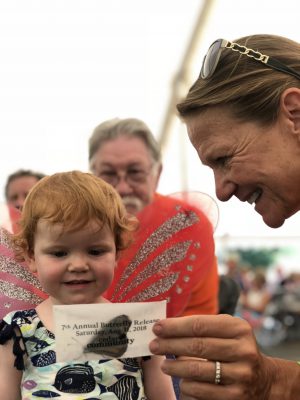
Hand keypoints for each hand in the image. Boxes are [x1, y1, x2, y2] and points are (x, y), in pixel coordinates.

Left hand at [149, 314, 274, 399]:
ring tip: (164, 365)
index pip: (199, 325)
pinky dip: (188, 385)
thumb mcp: (227, 331)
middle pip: (197, 346)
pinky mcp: (236, 396)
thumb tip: (167, 327)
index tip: (157, 327)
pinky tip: (182, 381)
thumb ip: (202, 327)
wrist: (264, 380)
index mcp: (239, 328)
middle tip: (154, 345)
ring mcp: (241, 374)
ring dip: (175, 367)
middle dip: (170, 345)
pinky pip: (203, 390)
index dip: (175, 326)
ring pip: (198, 370)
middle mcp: (243, 350)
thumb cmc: (235, 348)